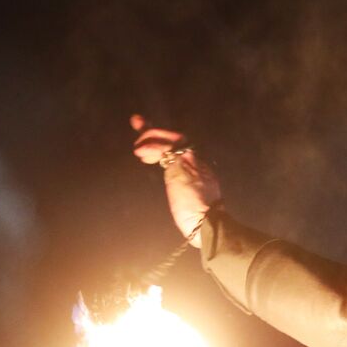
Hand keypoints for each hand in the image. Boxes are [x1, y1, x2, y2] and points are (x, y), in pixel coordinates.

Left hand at [131, 114, 222, 247]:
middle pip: (176, 137)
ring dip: (150, 137)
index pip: (181, 147)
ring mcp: (191, 161)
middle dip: (154, 130)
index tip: (148, 139)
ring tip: (138, 148)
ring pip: (170, 139)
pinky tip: (141, 153)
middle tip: (137, 122)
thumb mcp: (190, 201)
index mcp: (201, 169)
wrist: (209, 224)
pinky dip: (150, 147)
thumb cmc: (199, 221)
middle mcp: (198, 161)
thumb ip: (185, 190)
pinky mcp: (181, 165)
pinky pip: (164, 148)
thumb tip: (181, 196)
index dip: (164, 139)